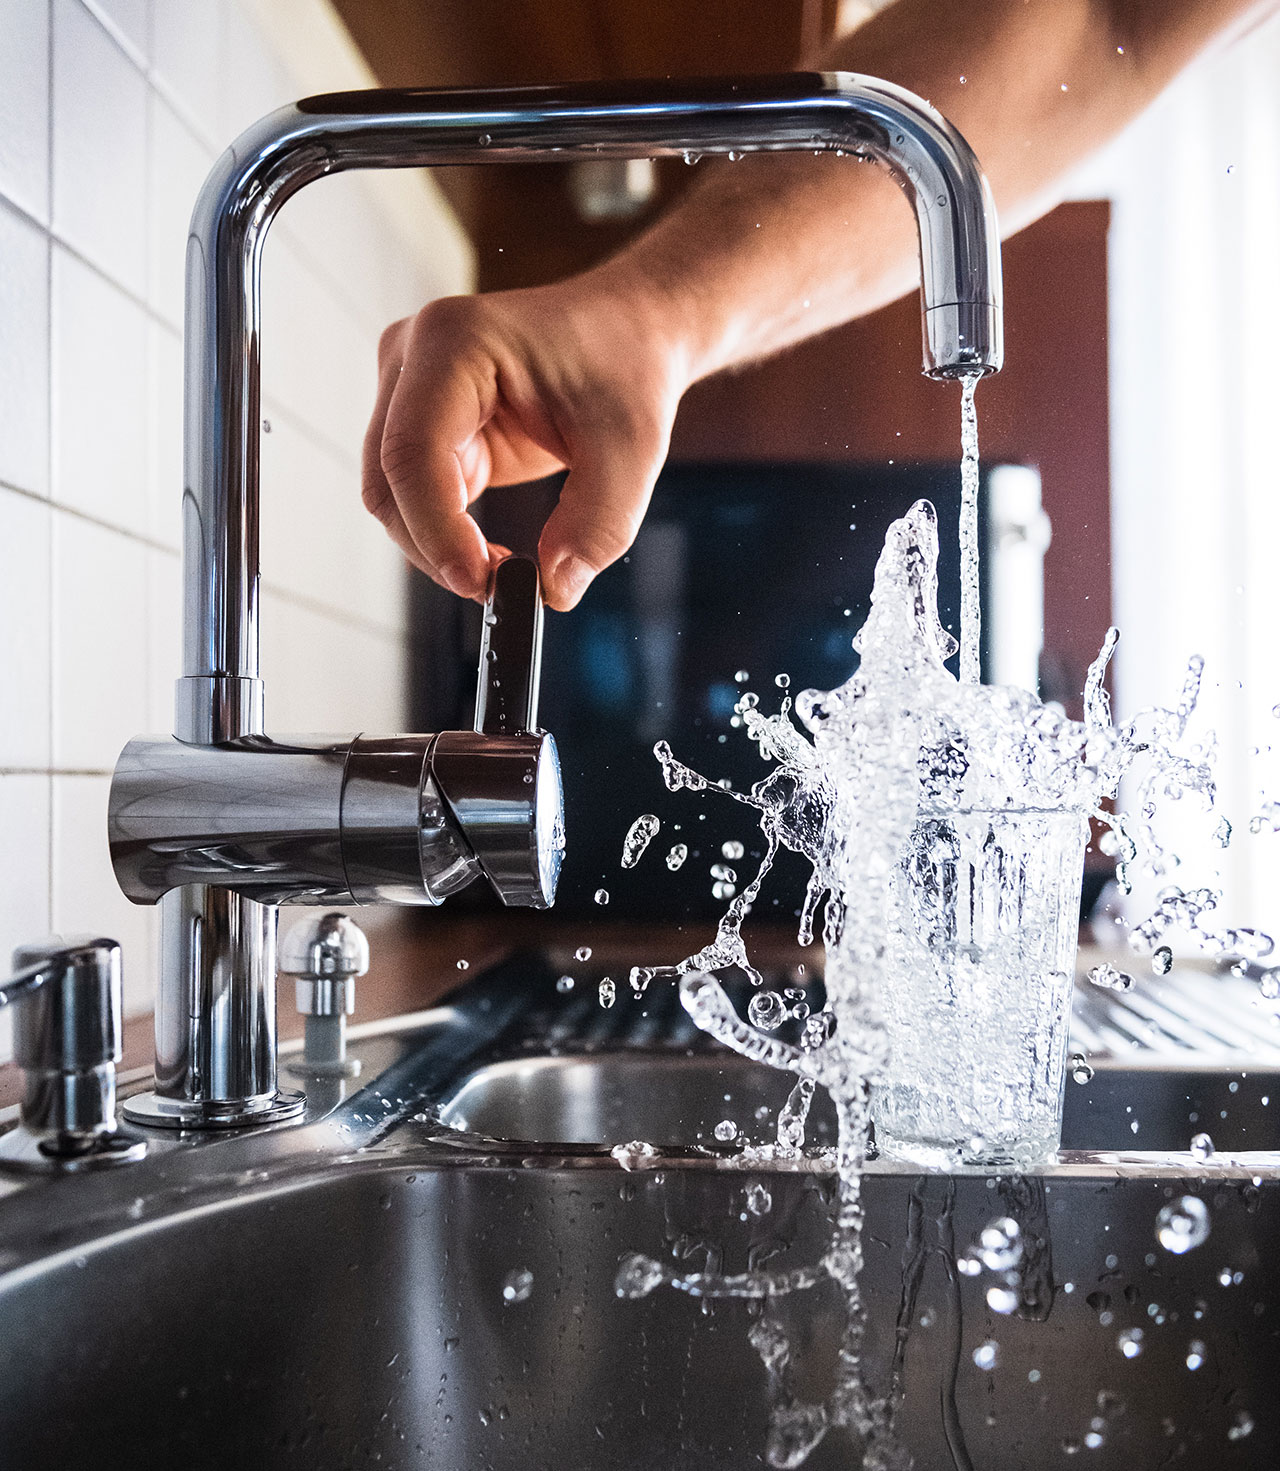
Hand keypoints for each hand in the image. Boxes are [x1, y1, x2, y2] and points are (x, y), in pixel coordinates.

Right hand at [362, 266, 692, 610]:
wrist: (629, 333)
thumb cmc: (626, 366)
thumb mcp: (632, 449)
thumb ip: (598, 524)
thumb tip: (554, 589)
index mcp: (455, 340)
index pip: (414, 450)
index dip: (436, 528)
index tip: (482, 581)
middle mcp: (414, 356)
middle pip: (388, 479)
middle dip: (435, 547)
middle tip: (498, 588)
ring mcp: (409, 389)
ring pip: (392, 496)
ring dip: (437, 546)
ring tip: (504, 570)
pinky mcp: (423, 423)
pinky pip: (415, 496)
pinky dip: (446, 536)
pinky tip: (493, 552)